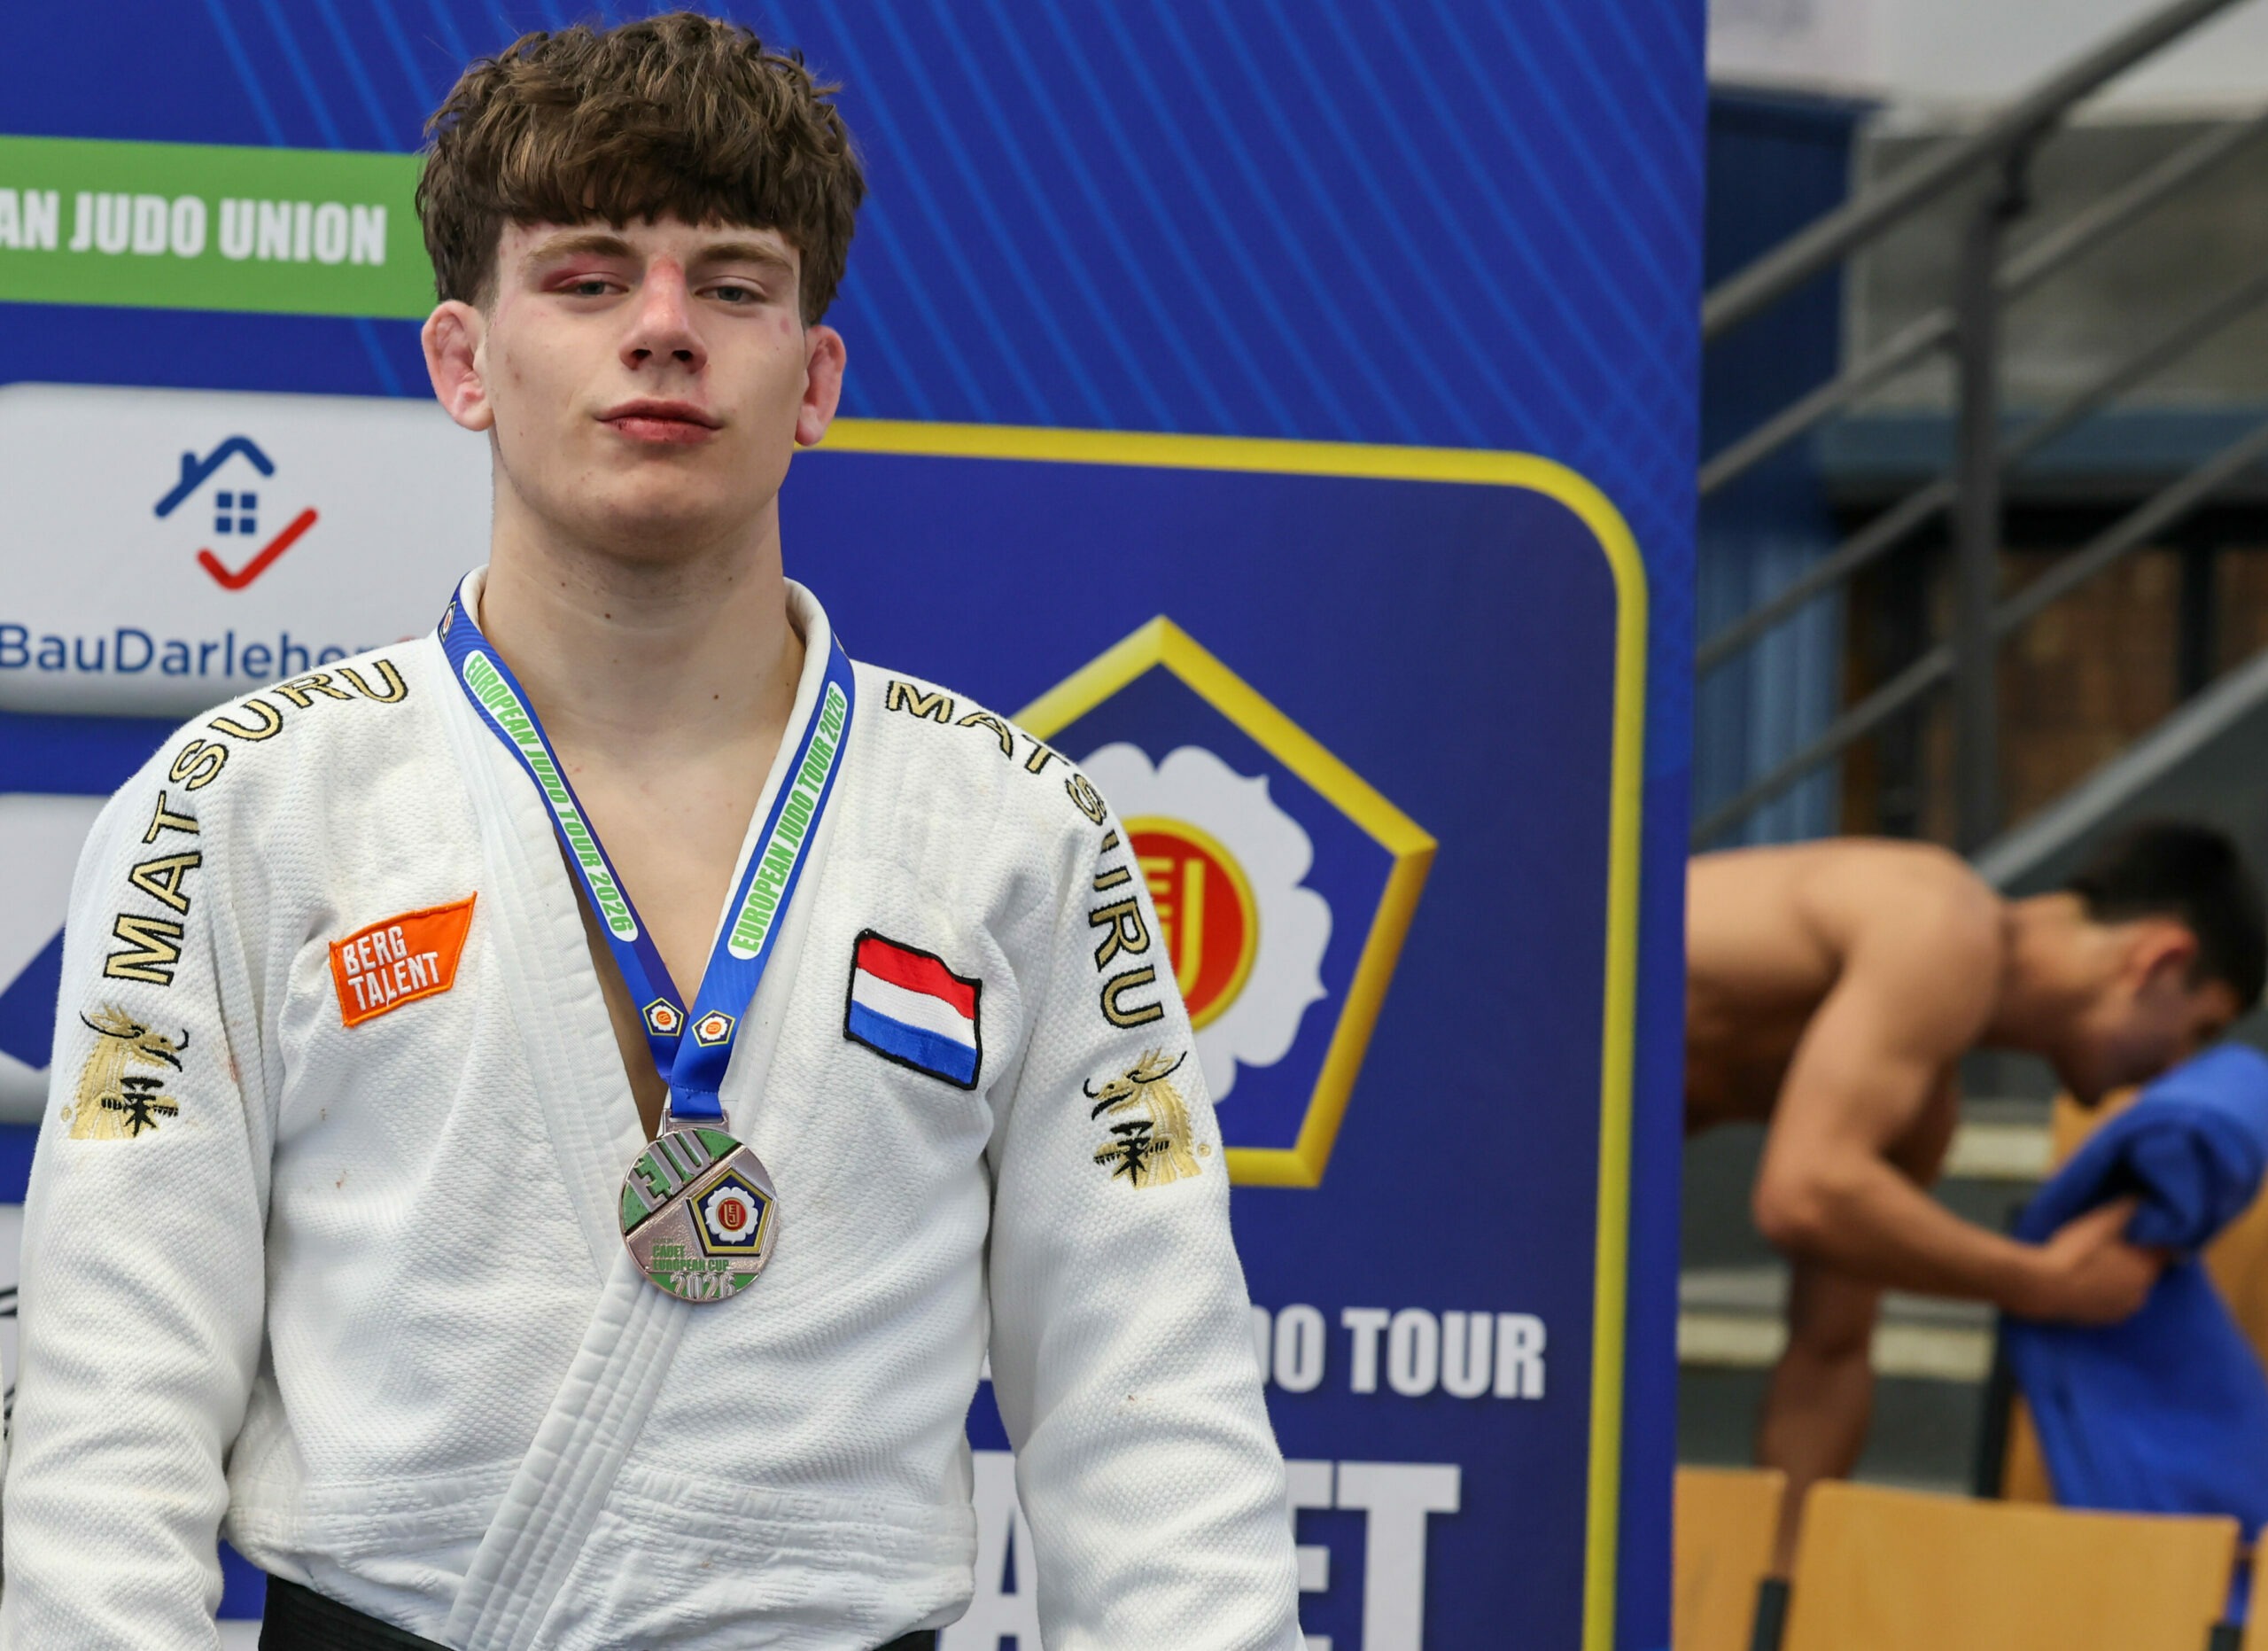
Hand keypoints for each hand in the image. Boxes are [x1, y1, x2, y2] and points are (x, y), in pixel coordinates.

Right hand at [2020, 1198, 2167, 1323]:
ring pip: (2131, 1287)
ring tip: (2098, 1264)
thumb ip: (2128, 1209)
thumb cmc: (2076, 1252)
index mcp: (2147, 1266)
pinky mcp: (2106, 1320)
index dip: (2157, 1239)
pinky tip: (2088, 1282)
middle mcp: (2143, 1291)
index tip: (2143, 1231)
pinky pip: (2115, 1302)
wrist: (2044, 1287)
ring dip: (2122, 1277)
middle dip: (2137, 1258)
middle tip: (2115, 1245)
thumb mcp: (2102, 1221)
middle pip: (2148, 1270)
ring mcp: (2124, 1309)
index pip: (2169, 1251)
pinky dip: (2108, 1293)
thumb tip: (2145, 1197)